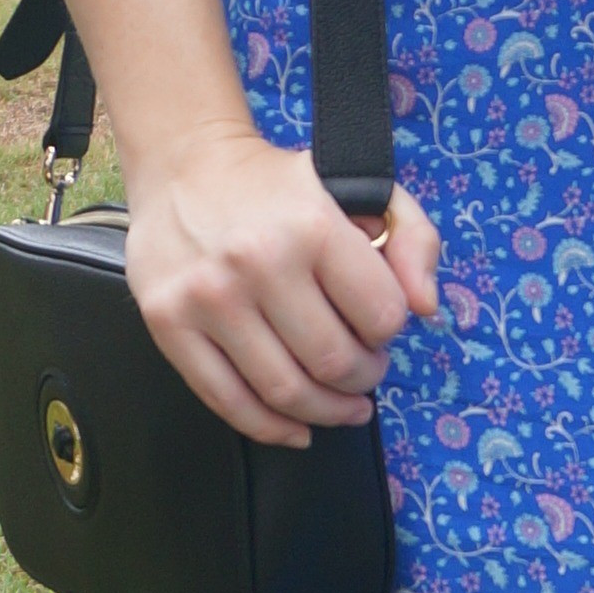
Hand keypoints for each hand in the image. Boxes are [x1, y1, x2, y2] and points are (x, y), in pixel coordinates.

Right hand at [123, 125, 441, 448]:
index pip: (381, 315)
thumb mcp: (362, 187)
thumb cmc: (277, 184)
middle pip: (334, 362)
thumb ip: (414, 238)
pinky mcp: (168, 324)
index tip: (380, 330)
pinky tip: (296, 428)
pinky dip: (271, 428)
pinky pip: (227, 401)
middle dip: (363, 379)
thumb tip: (425, 308)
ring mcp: (208, 298)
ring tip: (341, 404)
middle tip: (364, 372)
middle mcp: (258, 262)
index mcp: (312, 226)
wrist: (183, 164)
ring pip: (285, 391)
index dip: (391, 333)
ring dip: (327, 411)